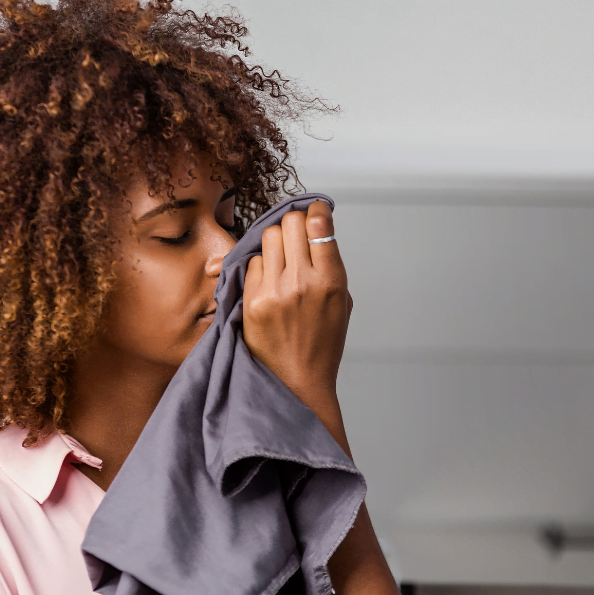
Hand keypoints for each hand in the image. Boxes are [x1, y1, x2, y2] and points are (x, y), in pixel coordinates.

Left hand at [243, 200, 352, 407]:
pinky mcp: (252, 301)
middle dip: (294, 224)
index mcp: (332, 280)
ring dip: (275, 242)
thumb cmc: (321, 345)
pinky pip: (252, 263)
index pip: (319, 222)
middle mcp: (304, 281)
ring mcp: (275, 290)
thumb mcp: (341, 304)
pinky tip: (268, 283)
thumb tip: (318, 232)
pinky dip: (260, 267)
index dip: (315, 211)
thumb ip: (331, 267)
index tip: (314, 212)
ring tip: (281, 260)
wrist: (297, 383)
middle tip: (296, 237)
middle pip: (290, 222)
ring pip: (268, 236)